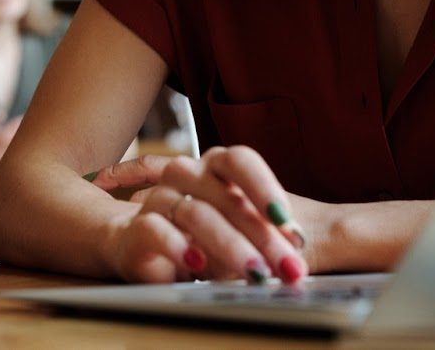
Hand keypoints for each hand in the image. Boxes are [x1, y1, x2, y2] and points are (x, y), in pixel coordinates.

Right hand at [88, 147, 310, 283]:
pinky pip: (156, 229)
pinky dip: (179, 246)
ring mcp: (160, 198)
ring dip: (229, 244)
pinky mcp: (138, 227)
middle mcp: (186, 174)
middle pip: (223, 194)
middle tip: (288, 266)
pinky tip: (198, 264)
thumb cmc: (204, 237)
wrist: (144, 245)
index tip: (287, 223)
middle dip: (261, 234)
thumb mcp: (242, 236)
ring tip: (256, 273)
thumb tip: (296, 257)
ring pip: (195, 213)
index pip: (239, 160)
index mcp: (214, 167)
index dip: (264, 187)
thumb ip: (264, 238)